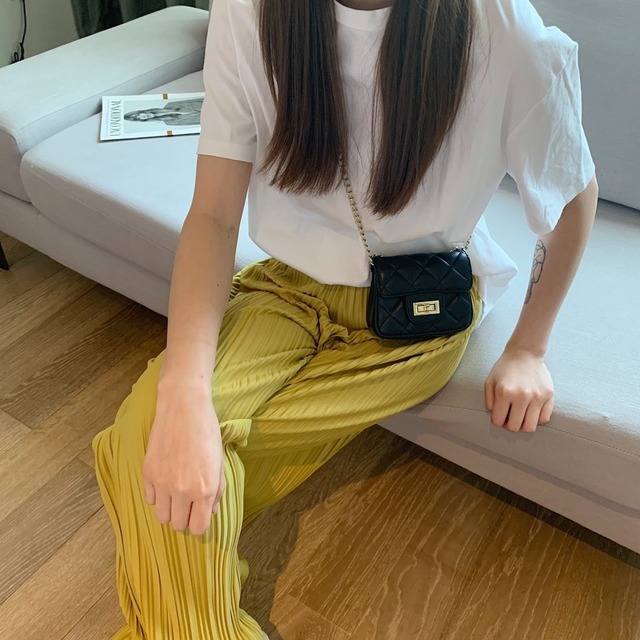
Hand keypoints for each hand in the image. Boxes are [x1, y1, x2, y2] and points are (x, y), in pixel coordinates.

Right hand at [142, 383, 224, 534]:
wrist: (184, 408)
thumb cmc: (207, 432)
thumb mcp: (219, 462)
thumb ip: (217, 490)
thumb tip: (210, 511)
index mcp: (204, 489)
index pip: (198, 527)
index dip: (199, 523)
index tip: (199, 515)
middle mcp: (182, 491)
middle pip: (178, 525)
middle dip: (184, 518)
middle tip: (188, 504)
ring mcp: (162, 483)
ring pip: (161, 517)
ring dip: (170, 510)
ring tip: (176, 495)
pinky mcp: (147, 473)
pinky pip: (150, 499)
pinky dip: (157, 497)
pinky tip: (165, 482)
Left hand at [484, 347, 553, 432]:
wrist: (525, 353)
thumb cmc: (505, 368)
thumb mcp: (490, 382)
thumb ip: (489, 402)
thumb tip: (496, 418)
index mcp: (504, 393)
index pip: (498, 421)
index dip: (497, 421)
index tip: (499, 416)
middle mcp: (522, 396)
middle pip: (515, 427)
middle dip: (509, 425)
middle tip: (509, 417)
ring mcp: (537, 397)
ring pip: (530, 427)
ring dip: (523, 425)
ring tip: (520, 416)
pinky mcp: (549, 396)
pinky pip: (544, 419)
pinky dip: (536, 419)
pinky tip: (531, 411)